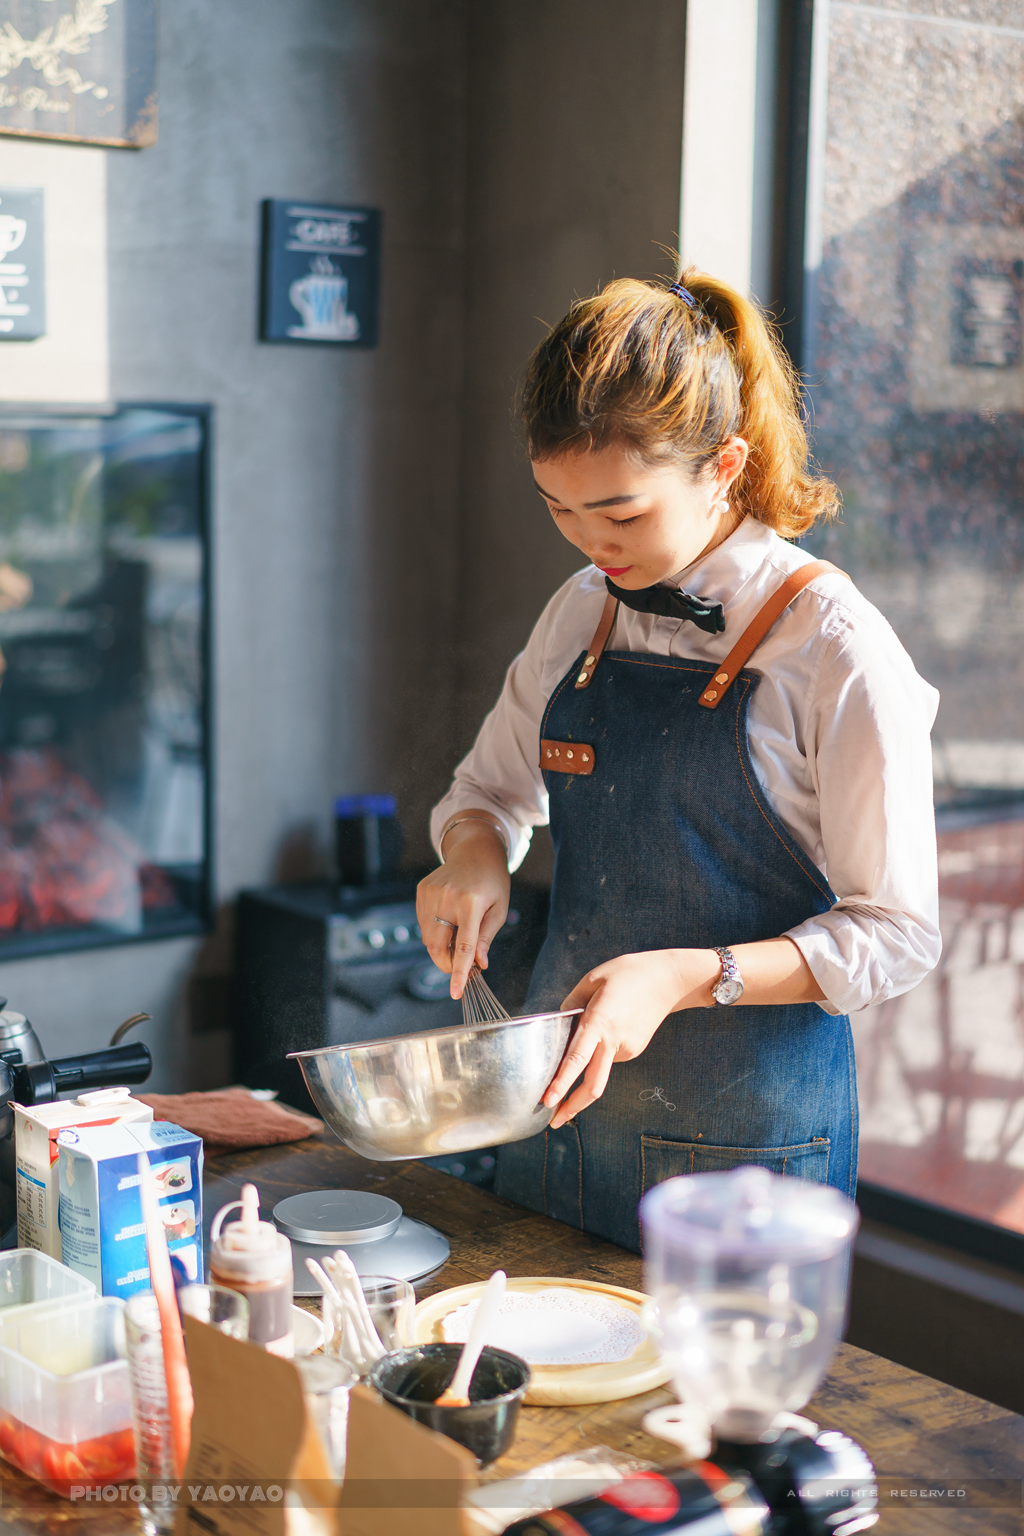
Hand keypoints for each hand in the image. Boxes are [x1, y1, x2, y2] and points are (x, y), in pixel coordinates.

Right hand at [416, 818, 510, 998]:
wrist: (475, 849)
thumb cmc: (492, 882)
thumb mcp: (499, 909)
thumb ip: (486, 938)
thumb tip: (479, 964)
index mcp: (471, 902)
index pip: (464, 945)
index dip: (460, 972)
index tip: (456, 992)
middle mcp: (447, 897)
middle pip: (438, 946)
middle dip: (447, 964)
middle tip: (460, 967)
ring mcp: (431, 893)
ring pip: (428, 937)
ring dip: (440, 947)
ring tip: (457, 937)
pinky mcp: (421, 890)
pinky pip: (423, 923)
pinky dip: (434, 931)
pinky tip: (448, 920)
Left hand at [543, 949, 719, 1127]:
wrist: (668, 979)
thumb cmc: (627, 974)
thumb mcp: (593, 979)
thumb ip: (572, 1003)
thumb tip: (561, 1025)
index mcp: (599, 1022)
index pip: (576, 1060)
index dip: (561, 1084)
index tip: (547, 1102)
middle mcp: (613, 1041)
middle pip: (593, 1085)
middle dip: (572, 1106)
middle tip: (554, 1121)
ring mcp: (627, 1049)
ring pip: (598, 1066)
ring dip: (586, 1063)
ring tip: (597, 1023)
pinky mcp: (634, 1050)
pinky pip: (609, 1055)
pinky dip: (601, 1049)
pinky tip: (610, 1023)